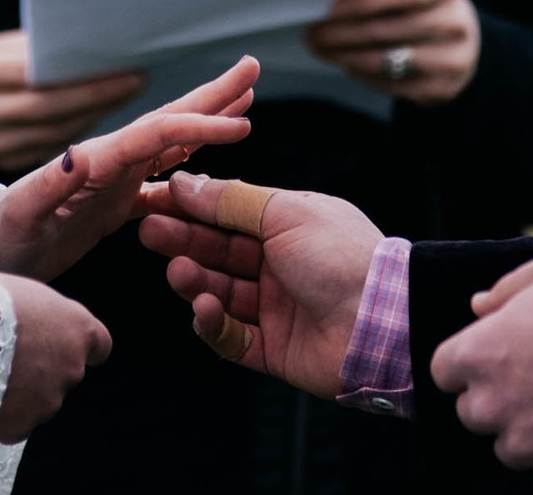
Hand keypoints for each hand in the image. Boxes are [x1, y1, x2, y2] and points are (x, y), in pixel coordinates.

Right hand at [0, 29, 147, 172]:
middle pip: (46, 107)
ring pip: (53, 132)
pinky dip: (83, 130)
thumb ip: (44, 46)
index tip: (121, 63)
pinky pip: (52, 148)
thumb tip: (102, 41)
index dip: (78, 72)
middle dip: (96, 94)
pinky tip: (108, 116)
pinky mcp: (3, 160)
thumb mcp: (10, 44)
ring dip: (96, 114)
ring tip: (129, 95)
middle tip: (136, 80)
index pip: (32, 74)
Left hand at [0, 57, 258, 281]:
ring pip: (172, 147)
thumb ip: (52, 185)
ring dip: (206, 123)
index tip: (242, 124)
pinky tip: (212, 175)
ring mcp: (113, 181)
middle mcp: (110, 162)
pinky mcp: (111, 206)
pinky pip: (161, 189)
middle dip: (212, 97)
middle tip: (251, 67)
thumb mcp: (23, 213)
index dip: (199, 125)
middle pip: (171, 121)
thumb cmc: (1, 236)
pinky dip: (190, 177)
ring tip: (243, 104)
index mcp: (97, 160)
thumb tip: (79, 154)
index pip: (157, 134)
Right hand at [0, 273, 110, 443]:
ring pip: (40, 400)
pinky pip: (16, 422)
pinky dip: (3, 414)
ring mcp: (49, 400)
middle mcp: (71, 367)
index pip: (100, 345)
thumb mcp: (24, 293)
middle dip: (43, 369)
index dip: (84, 347)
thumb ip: (41, 313)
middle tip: (9, 357)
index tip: (69, 346)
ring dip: (22, 392)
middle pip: (65, 372)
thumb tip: (33, 319)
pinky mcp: (23, 425)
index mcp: (77, 329)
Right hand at [136, 170, 384, 398]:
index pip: (229, 214)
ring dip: (196, 283)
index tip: (156, 199)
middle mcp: (281, 266)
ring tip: (178, 273)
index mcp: (289, 226)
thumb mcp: (286, 213)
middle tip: (148, 232)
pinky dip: (214, 325)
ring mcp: (277, 309)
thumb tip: (186, 182)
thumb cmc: (342, 256)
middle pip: (219, 253)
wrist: (384, 322)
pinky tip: (204, 310)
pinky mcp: (274, 350)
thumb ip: (231, 201)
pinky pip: (233, 339)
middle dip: (184, 242)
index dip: (193, 208)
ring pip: (221, 293)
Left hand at [306, 0, 481, 103]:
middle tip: (313, 34)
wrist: (460, 42)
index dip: (367, 0)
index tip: (331, 9)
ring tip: (322, 51)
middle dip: (344, 33)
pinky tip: (347, 66)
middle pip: (390, 29)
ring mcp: (453, 58)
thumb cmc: (419, 5)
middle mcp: (456, 21)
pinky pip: (394, 85)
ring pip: (388, 60)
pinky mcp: (443, 88)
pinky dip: (364, 75)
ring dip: (347, 56)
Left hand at [429, 250, 532, 492]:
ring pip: (510, 448)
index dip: (470, 366)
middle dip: (498, 401)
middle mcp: (489, 405)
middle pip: (473, 413)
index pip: (445, 371)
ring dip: (530, 434)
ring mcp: (523, 444)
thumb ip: (506, 290)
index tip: (498, 360)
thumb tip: (478, 305)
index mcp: (476, 355)